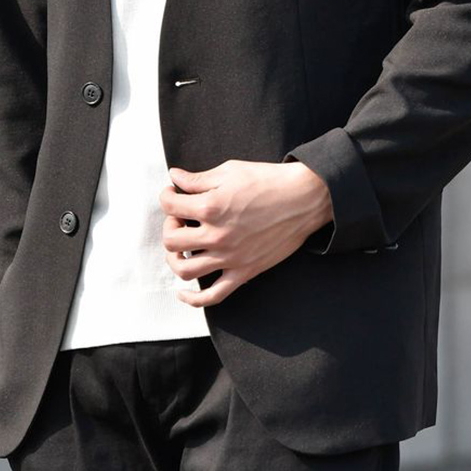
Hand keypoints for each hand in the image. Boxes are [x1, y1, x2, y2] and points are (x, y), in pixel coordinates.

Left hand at [159, 158, 332, 306]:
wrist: (304, 199)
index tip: (172, 194)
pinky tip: (183, 291)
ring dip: (175, 258)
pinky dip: (193, 298)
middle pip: (171, 240)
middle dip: (170, 226)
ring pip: (185, 270)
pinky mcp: (244, 271)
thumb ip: (197, 179)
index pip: (169, 206)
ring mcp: (230, 257)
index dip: (166, 196)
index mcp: (211, 206)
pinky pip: (213, 296)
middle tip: (180, 218)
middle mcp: (217, 235)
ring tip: (181, 247)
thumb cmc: (268, 181)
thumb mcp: (230, 171)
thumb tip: (174, 177)